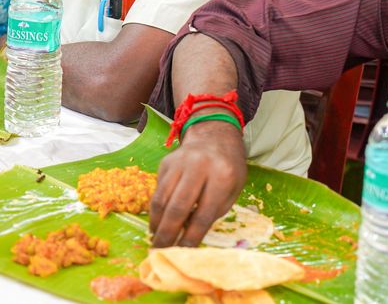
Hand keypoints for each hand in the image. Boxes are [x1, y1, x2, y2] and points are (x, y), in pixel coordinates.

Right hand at [149, 120, 246, 246]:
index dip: (191, 238)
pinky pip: (157, 190)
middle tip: (160, 251)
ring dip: (156, 223)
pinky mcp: (166, 162)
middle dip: (167, 234)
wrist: (215, 135)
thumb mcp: (232, 190)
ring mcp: (179, 162)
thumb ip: (213, 212)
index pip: (203, 215)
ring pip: (161, 199)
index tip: (182, 253)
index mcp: (222, 176)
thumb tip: (188, 235)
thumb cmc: (228, 168)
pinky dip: (156, 210)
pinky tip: (157, 222)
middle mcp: (199, 167)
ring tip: (156, 239)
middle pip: (177, 207)